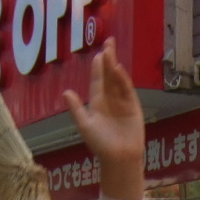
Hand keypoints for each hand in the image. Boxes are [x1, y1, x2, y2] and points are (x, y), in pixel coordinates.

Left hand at [63, 39, 144, 199]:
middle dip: (108, 59)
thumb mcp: (85, 126)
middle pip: (109, 75)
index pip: (97, 81)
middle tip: (109, 42)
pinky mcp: (133, 107)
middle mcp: (110, 99)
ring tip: (112, 50)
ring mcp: (123, 102)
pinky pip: (127, 90)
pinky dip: (123, 80)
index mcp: (98, 103)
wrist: (119, 158)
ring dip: (115, 66)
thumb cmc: (101, 145)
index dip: (98, 67)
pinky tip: (118, 69)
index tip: (98, 53)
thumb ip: (76, 109)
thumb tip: (65, 92)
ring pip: (118, 80)